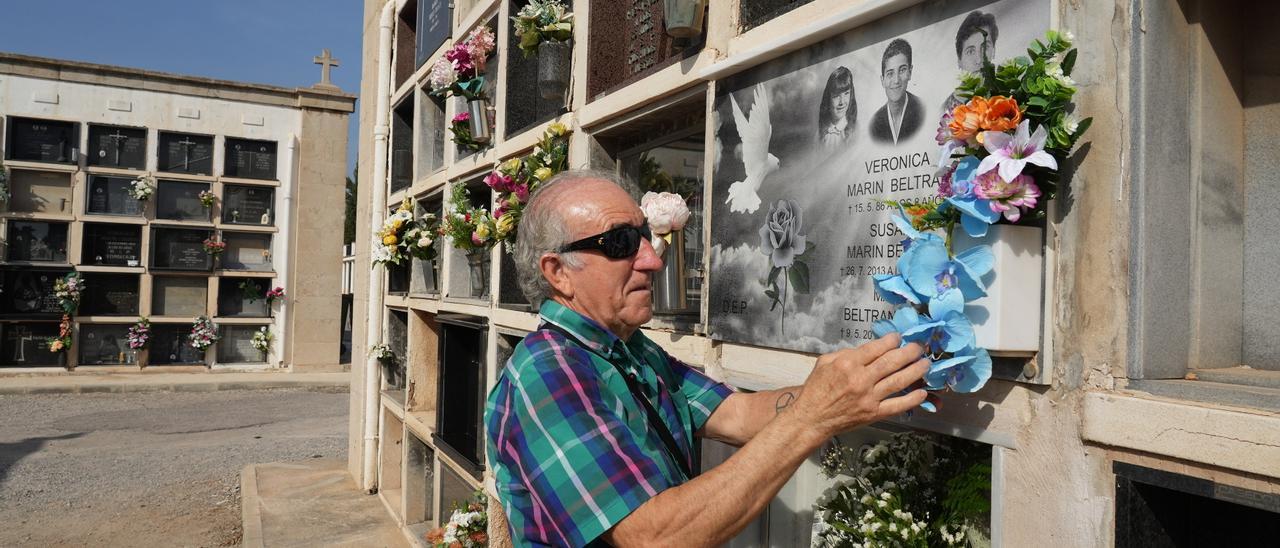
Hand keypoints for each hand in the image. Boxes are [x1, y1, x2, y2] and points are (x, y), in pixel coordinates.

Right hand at [787, 333, 928, 438]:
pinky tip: (922, 392)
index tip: (899, 337)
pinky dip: (912, 399)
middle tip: (919, 347)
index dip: (891, 341)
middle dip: (909, 352)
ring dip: (915, 371)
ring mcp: (869, 398)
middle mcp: (861, 380)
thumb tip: (869, 348)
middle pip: (891, 362)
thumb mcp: (825, 362)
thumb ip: (846, 353)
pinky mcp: (873, 413)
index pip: (876, 348)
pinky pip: (897, 405)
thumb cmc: (817, 388)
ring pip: (898, 381)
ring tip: (926, 364)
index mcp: (848, 364)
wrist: (812, 417)